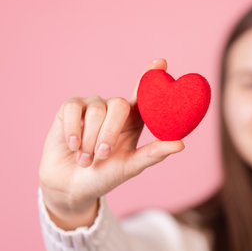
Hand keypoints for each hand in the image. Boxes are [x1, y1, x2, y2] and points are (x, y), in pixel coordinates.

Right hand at [38, 59, 184, 227]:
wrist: (71, 187)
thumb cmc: (104, 176)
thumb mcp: (130, 167)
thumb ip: (153, 154)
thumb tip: (181, 144)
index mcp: (133, 120)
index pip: (143, 94)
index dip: (151, 76)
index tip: (161, 62)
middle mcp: (114, 109)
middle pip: (119, 104)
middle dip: (109, 133)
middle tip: (103, 155)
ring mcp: (92, 106)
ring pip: (96, 111)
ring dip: (89, 141)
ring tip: (86, 159)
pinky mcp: (70, 108)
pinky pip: (74, 109)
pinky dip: (73, 131)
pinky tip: (72, 145)